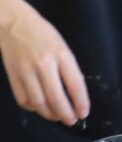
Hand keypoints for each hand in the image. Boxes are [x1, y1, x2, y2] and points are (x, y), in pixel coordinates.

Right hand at [0, 0, 88, 125]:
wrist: (14, 25)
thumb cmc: (43, 34)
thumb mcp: (63, 46)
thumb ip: (69, 67)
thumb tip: (75, 91)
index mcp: (62, 54)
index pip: (75, 84)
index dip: (81, 101)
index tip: (84, 112)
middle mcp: (44, 65)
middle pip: (56, 97)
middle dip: (66, 113)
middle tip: (72, 120)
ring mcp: (26, 72)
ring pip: (39, 103)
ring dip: (50, 114)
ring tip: (58, 116)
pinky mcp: (13, 78)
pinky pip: (24, 100)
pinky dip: (33, 108)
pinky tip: (40, 107)